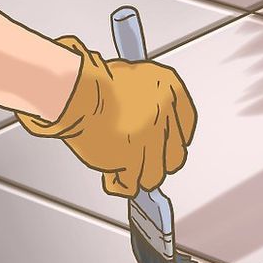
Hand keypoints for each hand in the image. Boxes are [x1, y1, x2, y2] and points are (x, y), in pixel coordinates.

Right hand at [16, 36, 196, 196]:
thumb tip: (146, 123)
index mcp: (170, 88)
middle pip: (174, 155)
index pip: (185, 125)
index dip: (172, 139)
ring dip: (137, 174)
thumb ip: (146, 103)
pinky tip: (114, 178)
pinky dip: (121, 184)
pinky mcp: (134, 161)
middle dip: (157, 161)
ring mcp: (152, 140)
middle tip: (140, 160)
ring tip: (120, 168)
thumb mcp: (131, 79)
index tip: (164, 146)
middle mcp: (166, 114)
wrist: (77, 92)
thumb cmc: (94, 82)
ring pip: (154, 174)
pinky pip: (132, 183)